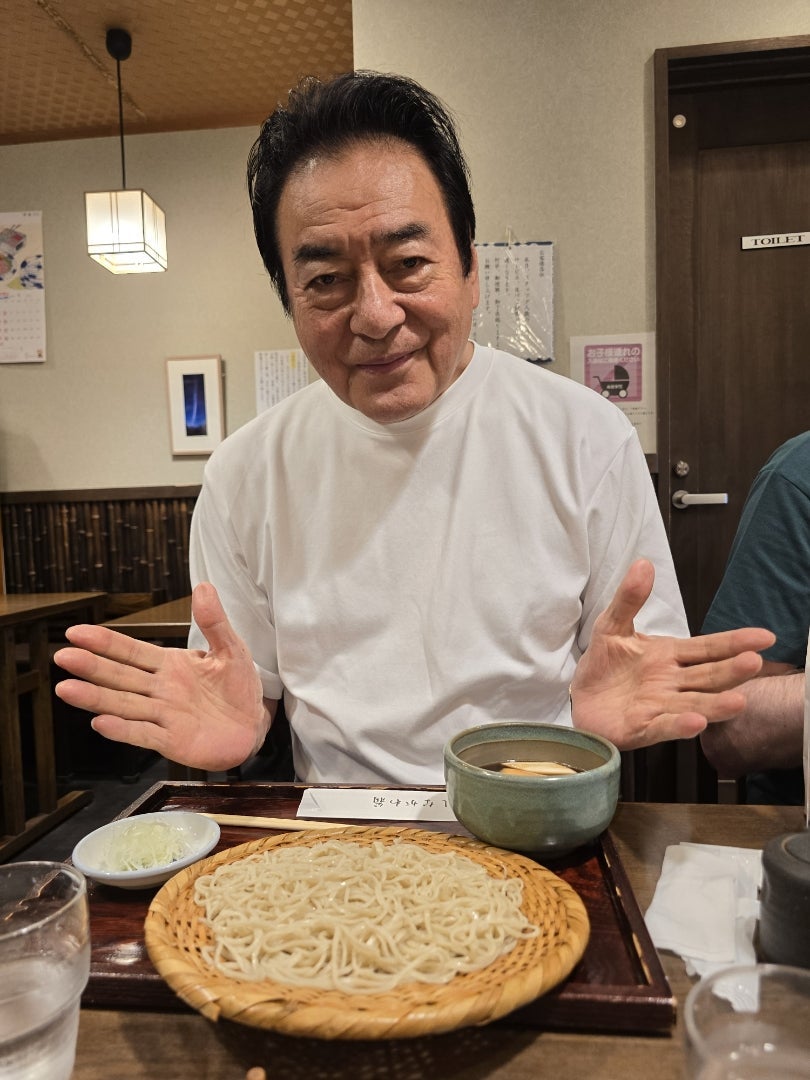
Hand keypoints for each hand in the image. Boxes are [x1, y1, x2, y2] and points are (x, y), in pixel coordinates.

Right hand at [53, 583, 269, 770]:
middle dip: (91, 667)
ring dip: (95, 698)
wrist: (253, 724)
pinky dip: (123, 730)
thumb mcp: (230, 649)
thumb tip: (204, 587)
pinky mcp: (171, 740)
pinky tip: (101, 723)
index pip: (130, 651)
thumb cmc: (239, 686)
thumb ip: (214, 622)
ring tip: (67, 690)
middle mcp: (159, 690)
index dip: (104, 642)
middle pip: (119, 677)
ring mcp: (163, 716)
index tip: (76, 632)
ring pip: (123, 705)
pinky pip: (143, 734)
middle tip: (63, 657)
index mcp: (169, 665)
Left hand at [570, 559, 775, 749]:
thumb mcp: (612, 625)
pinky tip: (696, 722)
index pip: (708, 648)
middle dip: (731, 671)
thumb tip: (644, 563)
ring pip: (694, 704)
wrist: (579, 697)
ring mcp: (660, 706)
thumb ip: (629, 599)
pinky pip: (663, 726)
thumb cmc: (604, 663)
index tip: (764, 637)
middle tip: (754, 662)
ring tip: (738, 701)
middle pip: (707, 676)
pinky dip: (679, 726)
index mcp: (670, 656)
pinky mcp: (642, 728)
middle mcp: (673, 682)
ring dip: (715, 704)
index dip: (734, 642)